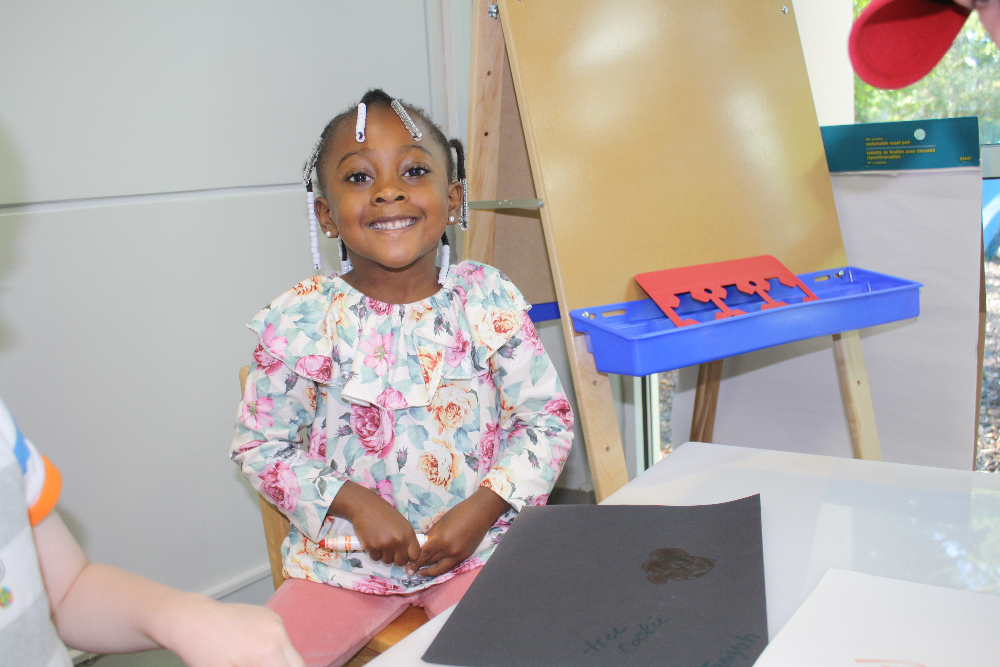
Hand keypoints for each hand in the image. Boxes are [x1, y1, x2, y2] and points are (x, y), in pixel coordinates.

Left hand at [163, 594, 304, 666]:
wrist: (192, 620)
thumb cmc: (203, 654)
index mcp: (267, 653)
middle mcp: (278, 634)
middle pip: (298, 664)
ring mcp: (276, 621)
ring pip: (291, 652)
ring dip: (280, 662)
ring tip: (254, 662)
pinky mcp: (271, 614)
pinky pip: (282, 638)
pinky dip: (275, 649)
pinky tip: (253, 650)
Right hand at [328, 481, 420, 566]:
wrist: (366, 506)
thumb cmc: (384, 513)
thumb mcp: (402, 523)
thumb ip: (406, 538)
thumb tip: (408, 555)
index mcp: (408, 534)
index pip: (415, 555)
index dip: (410, 557)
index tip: (405, 555)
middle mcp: (398, 541)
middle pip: (401, 562)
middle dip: (396, 558)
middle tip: (391, 549)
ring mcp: (385, 545)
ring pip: (387, 561)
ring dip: (384, 555)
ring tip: (381, 542)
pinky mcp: (371, 547)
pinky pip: (375, 558)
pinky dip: (374, 553)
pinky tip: (373, 541)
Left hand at [410, 487, 510, 576]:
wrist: (481, 512)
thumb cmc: (460, 512)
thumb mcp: (441, 521)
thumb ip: (430, 534)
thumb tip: (420, 543)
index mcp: (443, 539)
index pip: (425, 554)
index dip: (415, 562)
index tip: (407, 567)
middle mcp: (451, 551)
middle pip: (431, 562)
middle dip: (420, 567)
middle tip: (410, 570)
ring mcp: (459, 555)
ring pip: (441, 568)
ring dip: (430, 572)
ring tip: (421, 574)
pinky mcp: (465, 556)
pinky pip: (450, 566)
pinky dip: (441, 568)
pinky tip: (435, 568)